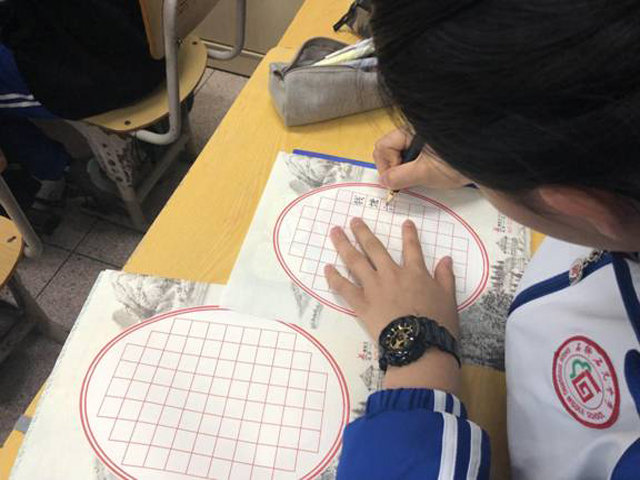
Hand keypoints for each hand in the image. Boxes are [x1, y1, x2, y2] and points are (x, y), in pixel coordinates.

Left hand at [325, 217, 459, 340]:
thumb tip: (446, 259)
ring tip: (335, 232)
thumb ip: (446, 277)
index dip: (409, 234)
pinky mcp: (362, 303)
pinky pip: (344, 287)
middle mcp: (392, 274)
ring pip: (356, 261)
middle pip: (375, 248)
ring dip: (344, 245)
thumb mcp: (449, 298)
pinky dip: (334, 277)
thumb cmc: (437, 323)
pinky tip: (327, 268)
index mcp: (415, 273)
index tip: (405, 223)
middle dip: (363, 232)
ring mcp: (374, 287)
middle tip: (354, 221)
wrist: (419, 344)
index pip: (412, 248)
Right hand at [373, 129, 470, 189]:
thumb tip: (384, 180)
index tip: (395, 181)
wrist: (483, 163)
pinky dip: (412, 165)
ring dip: (402, 168)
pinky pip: (410, 154)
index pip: (382, 146)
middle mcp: (412, 130)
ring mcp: (420, 137)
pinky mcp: (427, 145)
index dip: (385, 165)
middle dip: (392, 166)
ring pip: (399, 152)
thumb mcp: (424, 174)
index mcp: (409, 131)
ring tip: (416, 177)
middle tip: (403, 181)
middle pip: (388, 148)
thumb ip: (399, 177)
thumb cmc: (456, 165)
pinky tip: (424, 173)